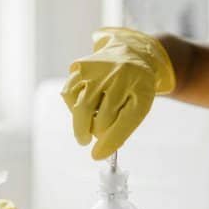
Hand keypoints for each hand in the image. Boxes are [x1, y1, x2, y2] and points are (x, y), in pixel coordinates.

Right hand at [61, 27, 175, 159]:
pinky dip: (73, 106)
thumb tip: (98, 154)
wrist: (131, 53)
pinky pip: (69, 94)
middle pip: (97, 115)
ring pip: (80, 105)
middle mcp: (118, 75)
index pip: (124, 121)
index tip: (97, 155)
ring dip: (82, 120)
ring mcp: (97, 69)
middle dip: (90, 132)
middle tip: (87, 140)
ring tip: (91, 119)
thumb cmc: (135, 87)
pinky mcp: (79, 66)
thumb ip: (121, 130)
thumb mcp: (139, 106)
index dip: (110, 141)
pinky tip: (84, 104)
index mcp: (140, 87)